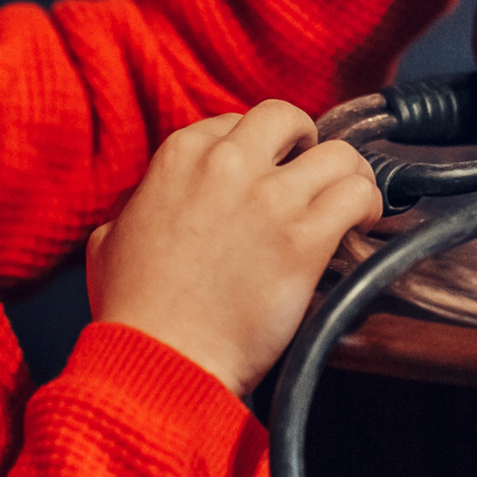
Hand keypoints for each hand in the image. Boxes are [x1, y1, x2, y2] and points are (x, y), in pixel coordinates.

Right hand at [86, 102, 384, 398]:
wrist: (161, 359)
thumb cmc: (134, 311)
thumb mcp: (109, 241)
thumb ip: (136, 209)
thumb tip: (148, 207)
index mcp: (180, 156)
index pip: (234, 123)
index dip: (255, 150)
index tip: (264, 175)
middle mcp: (227, 165)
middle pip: (287, 118)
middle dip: (302, 141)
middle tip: (306, 174)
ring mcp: (270, 199)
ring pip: (337, 152)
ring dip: (346, 174)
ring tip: (346, 200)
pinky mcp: (305, 240)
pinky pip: (357, 195)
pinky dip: (367, 205)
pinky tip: (359, 225)